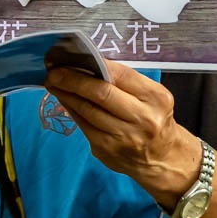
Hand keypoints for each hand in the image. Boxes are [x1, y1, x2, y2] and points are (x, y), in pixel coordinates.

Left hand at [44, 60, 200, 203]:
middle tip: (53, 72)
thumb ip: (124, 82)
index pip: (118, 74)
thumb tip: (86, 64)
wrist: (163, 158)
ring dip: (66, 94)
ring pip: (87, 110)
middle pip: (100, 93)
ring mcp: (123, 138)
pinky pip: (83, 125)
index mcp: (155, 98)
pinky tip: (64, 99)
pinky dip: (71, 109)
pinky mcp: (107, 151)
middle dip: (72, 80)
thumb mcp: (150, 96)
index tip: (71, 58)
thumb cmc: (153, 118)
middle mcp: (142, 119)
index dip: (92, 64)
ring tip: (53, 83)